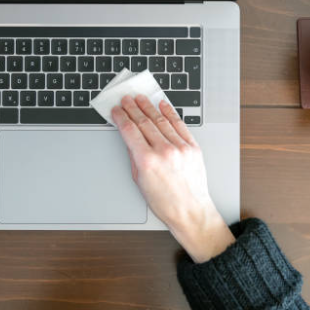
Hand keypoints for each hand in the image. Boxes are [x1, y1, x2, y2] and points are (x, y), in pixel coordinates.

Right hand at [112, 95, 234, 262]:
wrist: (190, 211)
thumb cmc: (164, 202)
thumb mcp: (140, 180)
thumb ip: (134, 156)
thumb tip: (130, 138)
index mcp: (147, 161)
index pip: (130, 130)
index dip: (121, 117)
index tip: (117, 110)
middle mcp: (164, 151)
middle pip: (144, 122)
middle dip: (133, 108)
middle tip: (126, 99)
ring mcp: (180, 148)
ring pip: (161, 120)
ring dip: (149, 107)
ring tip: (141, 99)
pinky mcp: (193, 147)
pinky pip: (179, 125)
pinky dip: (170, 113)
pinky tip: (163, 105)